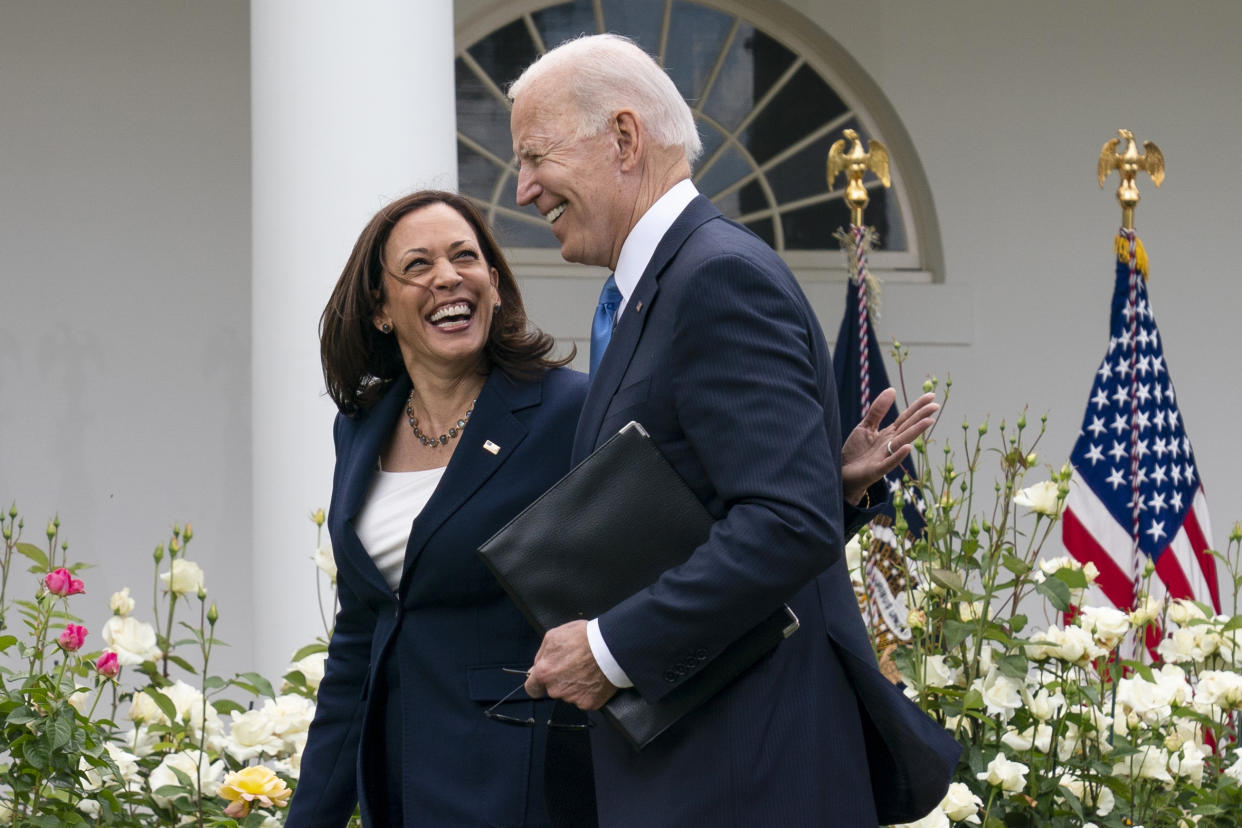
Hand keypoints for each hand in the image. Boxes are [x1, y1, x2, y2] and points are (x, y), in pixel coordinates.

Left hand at [525, 620, 617, 710]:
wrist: (610, 646)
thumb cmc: (584, 638)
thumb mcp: (553, 636)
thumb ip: (541, 655)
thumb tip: (534, 669)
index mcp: (544, 673)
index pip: (532, 689)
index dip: (537, 684)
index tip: (543, 680)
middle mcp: (556, 689)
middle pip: (553, 690)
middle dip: (560, 680)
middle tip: (574, 666)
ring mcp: (573, 698)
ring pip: (569, 695)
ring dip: (575, 685)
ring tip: (587, 669)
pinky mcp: (589, 703)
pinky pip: (585, 699)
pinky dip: (589, 691)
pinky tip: (594, 678)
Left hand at [841, 388, 937, 504]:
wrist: (843, 473)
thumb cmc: (856, 451)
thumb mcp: (866, 427)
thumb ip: (878, 410)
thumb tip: (892, 389)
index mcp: (889, 434)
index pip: (906, 418)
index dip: (918, 407)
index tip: (931, 395)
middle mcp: (890, 445)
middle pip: (907, 428)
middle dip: (921, 417)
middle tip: (935, 405)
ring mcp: (885, 457)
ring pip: (902, 442)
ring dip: (915, 432)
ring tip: (928, 421)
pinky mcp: (876, 470)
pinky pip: (889, 463)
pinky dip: (898, 456)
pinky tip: (908, 448)